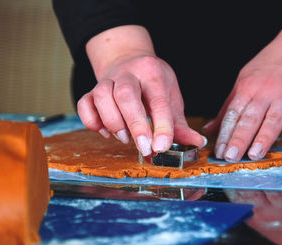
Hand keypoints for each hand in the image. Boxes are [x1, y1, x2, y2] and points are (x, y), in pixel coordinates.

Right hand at [78, 26, 205, 155]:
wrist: (128, 60)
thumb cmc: (153, 84)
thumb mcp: (171, 97)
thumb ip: (180, 124)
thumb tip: (197, 143)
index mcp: (153, 73)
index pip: (158, 100)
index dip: (161, 125)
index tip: (162, 147)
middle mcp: (128, 74)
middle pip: (126, 95)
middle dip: (136, 125)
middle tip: (144, 148)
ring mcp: (107, 81)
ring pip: (102, 98)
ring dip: (113, 123)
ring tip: (125, 138)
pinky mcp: (91, 91)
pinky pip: (84, 105)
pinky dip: (93, 122)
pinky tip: (106, 131)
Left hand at [203, 3, 281, 161]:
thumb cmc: (271, 64)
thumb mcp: (245, 80)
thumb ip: (229, 107)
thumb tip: (209, 129)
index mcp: (247, 88)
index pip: (233, 114)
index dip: (224, 134)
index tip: (218, 152)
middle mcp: (264, 92)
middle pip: (249, 118)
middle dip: (239, 138)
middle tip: (230, 157)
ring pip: (273, 119)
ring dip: (264, 137)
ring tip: (255, 154)